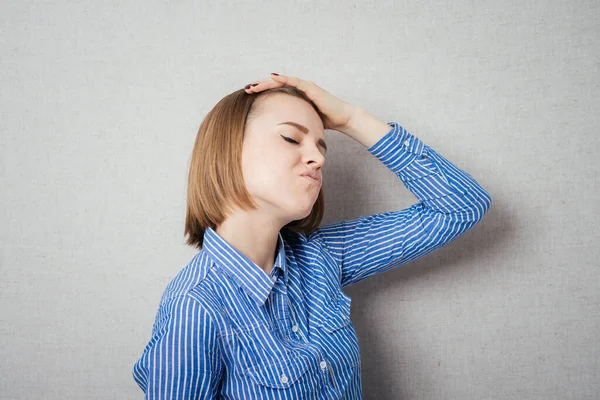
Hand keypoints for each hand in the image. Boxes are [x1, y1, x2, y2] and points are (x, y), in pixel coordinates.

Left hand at [244, 73, 358, 131]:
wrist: (342, 118)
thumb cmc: (324, 121)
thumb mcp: (303, 122)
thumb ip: (293, 124)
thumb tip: (280, 137)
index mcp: (296, 96)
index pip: (275, 92)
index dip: (262, 93)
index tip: (249, 96)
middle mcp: (299, 89)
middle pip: (275, 85)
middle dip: (260, 86)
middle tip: (246, 89)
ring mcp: (305, 86)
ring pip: (282, 81)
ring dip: (267, 82)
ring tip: (254, 85)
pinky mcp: (311, 88)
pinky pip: (295, 81)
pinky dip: (283, 79)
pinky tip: (273, 77)